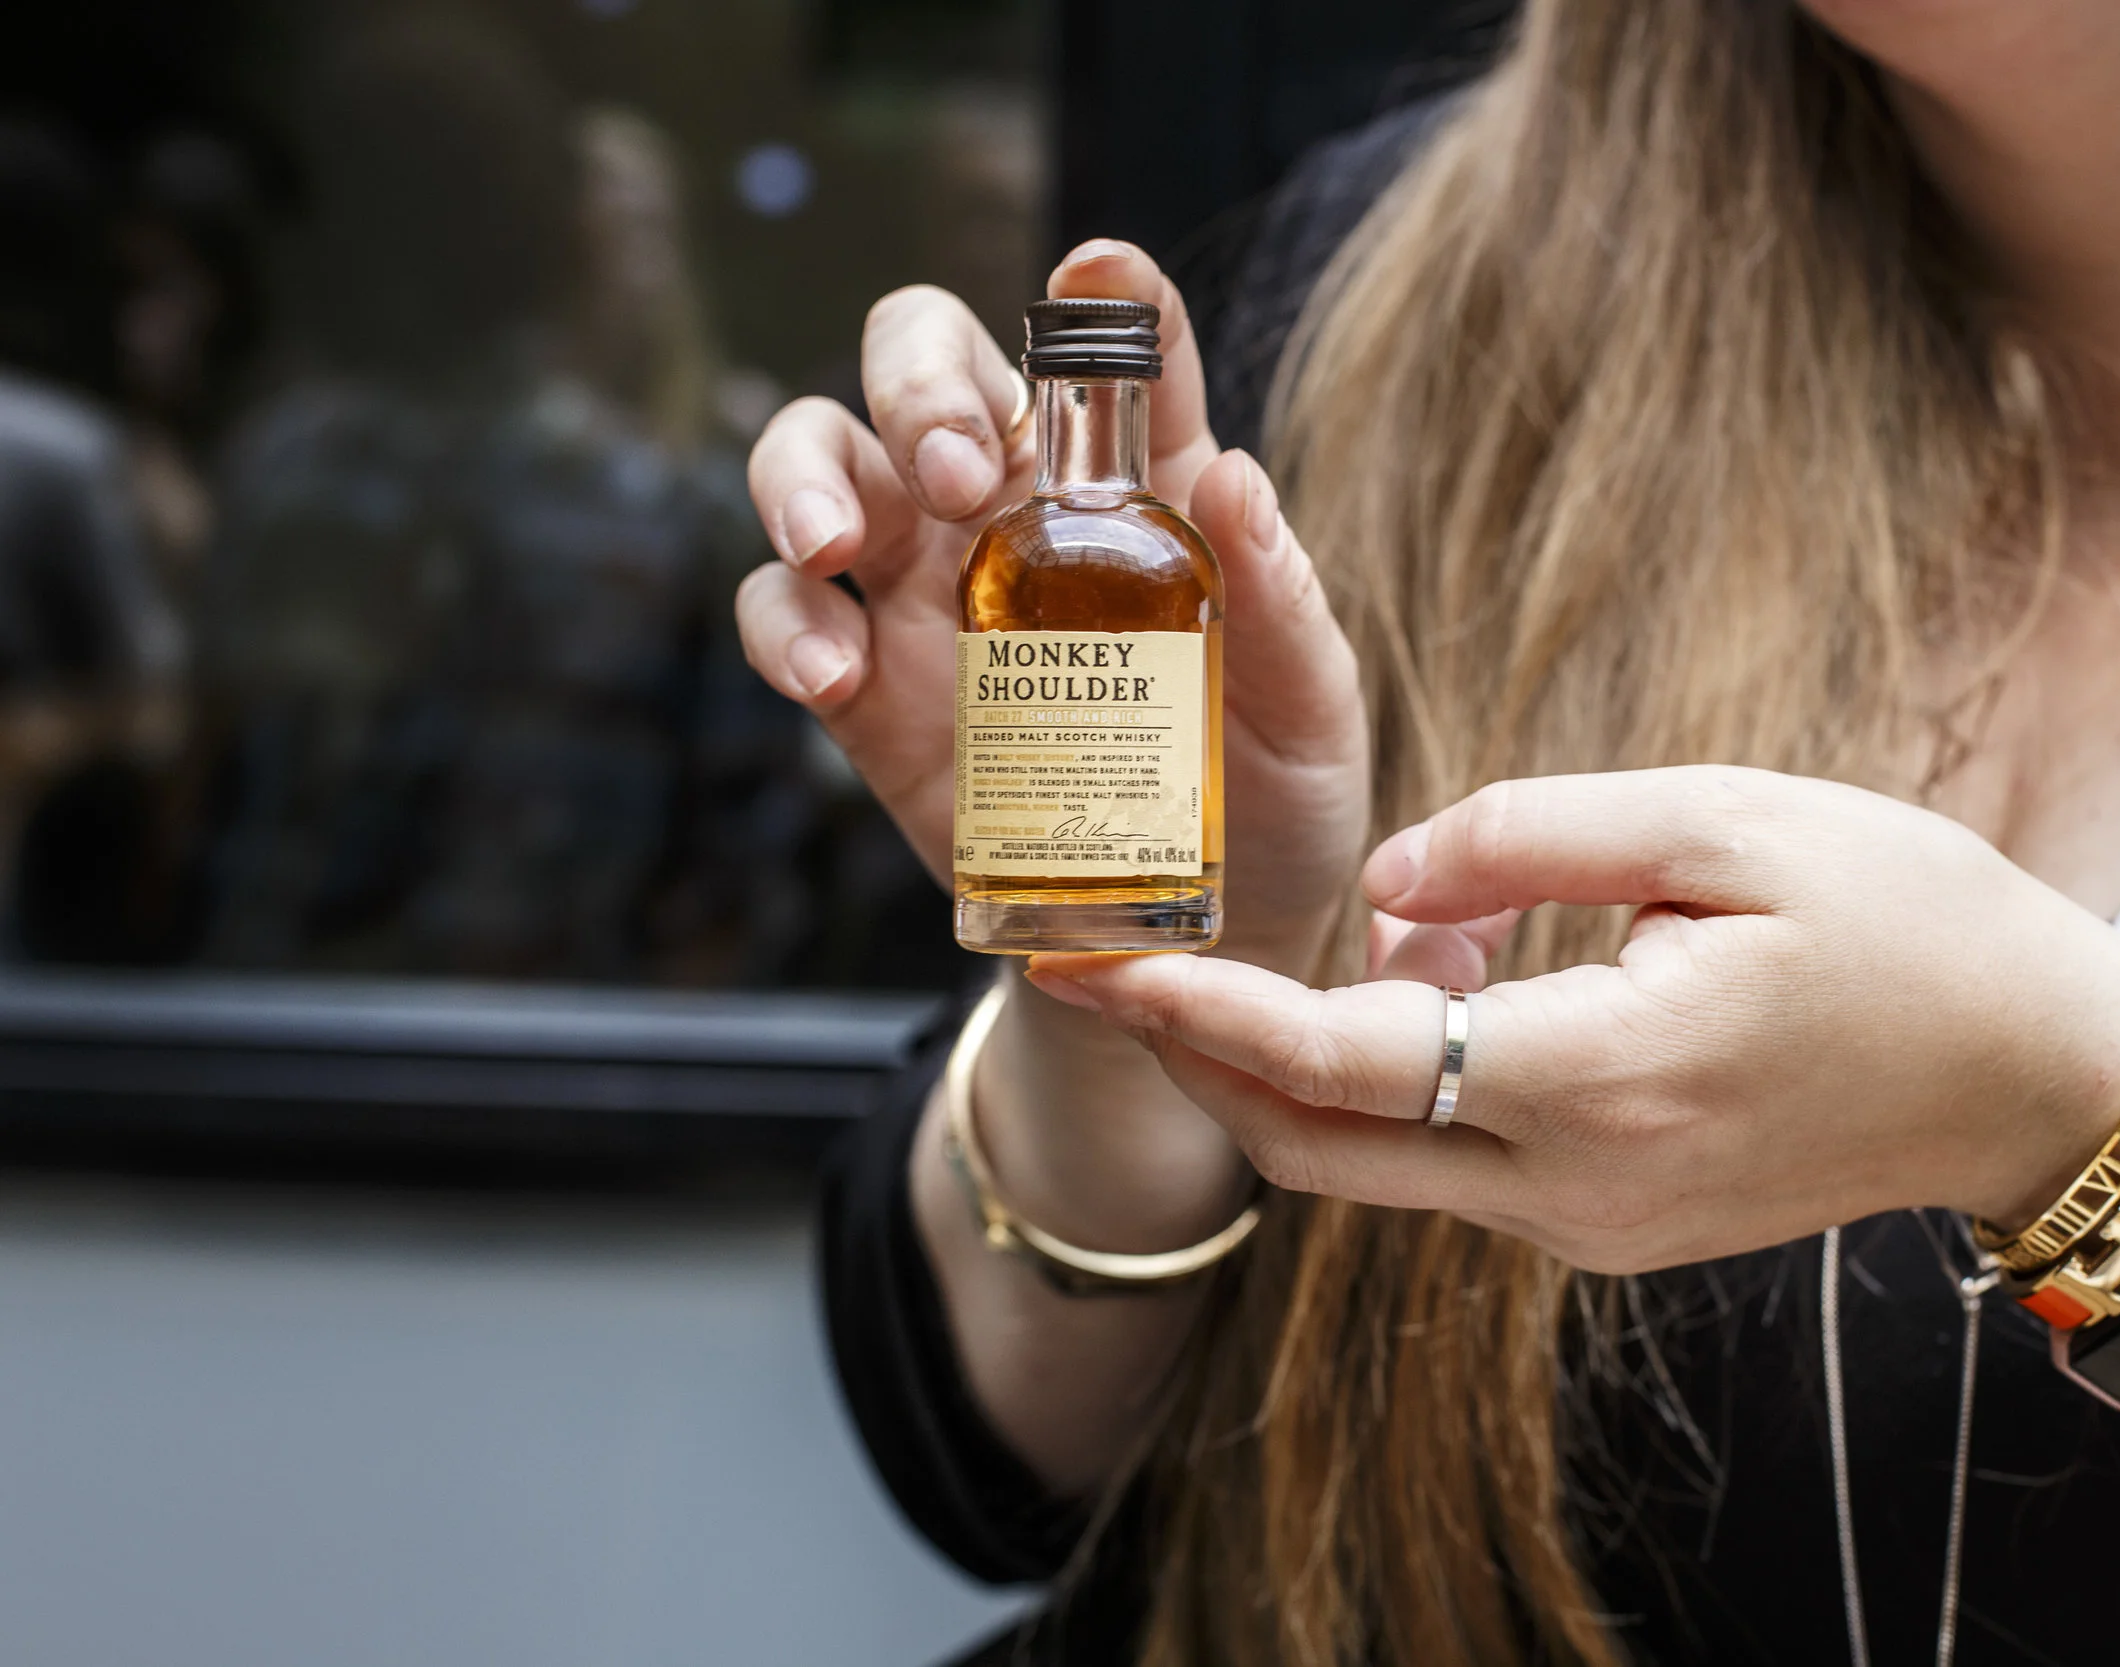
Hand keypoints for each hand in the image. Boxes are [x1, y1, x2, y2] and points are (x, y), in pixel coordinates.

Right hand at [738, 240, 1368, 975]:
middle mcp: (1014, 512)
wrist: (1204, 942)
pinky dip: (784, 628)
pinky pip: (785, 620)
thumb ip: (1282, 599)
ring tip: (837, 546)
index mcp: (1136, 489)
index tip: (1100, 268)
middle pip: (926, 367)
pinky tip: (828, 674)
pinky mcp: (865, 691)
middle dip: (919, 385)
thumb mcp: (1311, 707)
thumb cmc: (1273, 798)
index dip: (1105, 293)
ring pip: (821, 461)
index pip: (1113, 359)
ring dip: (808, 477)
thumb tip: (1234, 476)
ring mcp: (924, 592)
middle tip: (960, 475)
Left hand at [1024, 767, 2119, 1274]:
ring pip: (1370, 1167)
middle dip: (1196, 1058)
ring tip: (1311, 936)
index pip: (1338, 1061)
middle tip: (1109, 955)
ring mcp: (1590, 1229)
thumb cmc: (1907, 919)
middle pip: (1313, 1146)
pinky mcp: (1609, 1232)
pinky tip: (1433, 979)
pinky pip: (1450, 1167)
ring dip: (1301, 1062)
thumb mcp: (1729, 817)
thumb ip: (1528, 835)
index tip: (1081, 959)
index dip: (1194, 1010)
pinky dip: (1393, 1083)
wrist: (2028, 1073)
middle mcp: (1576, 1185)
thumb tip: (1381, 879)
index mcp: (1604, 1075)